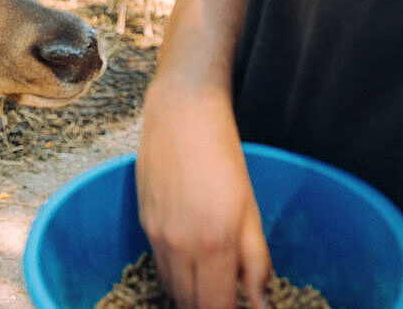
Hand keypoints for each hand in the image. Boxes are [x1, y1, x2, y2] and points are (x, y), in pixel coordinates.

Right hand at [136, 77, 270, 308]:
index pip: (214, 308)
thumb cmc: (223, 154)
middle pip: (189, 304)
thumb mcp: (250, 209)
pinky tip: (192, 262)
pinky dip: (176, 274)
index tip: (239, 308)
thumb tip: (259, 302)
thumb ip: (256, 260)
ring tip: (212, 285)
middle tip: (227, 298)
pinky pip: (159, 264)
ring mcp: (157, 235)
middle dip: (208, 308)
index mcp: (214, 243)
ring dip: (191, 295)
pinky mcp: (144, 223)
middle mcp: (179, 245)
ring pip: (172, 287)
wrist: (181, 113)